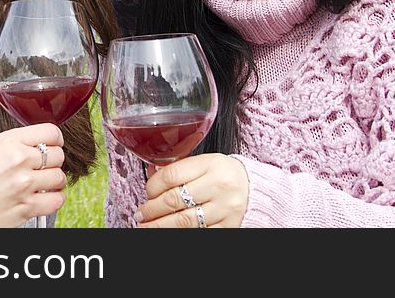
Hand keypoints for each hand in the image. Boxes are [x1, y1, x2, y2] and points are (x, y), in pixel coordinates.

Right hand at [0, 123, 65, 226]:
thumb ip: (15, 143)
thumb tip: (39, 143)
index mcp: (9, 142)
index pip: (50, 132)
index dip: (55, 140)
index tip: (53, 145)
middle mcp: (19, 160)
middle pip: (58, 155)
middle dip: (52, 162)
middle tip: (42, 169)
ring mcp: (24, 184)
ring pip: (59, 177)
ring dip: (53, 182)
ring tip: (41, 184)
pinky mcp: (27, 207)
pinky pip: (57, 200)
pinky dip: (54, 200)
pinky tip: (43, 198)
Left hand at [134, 153, 248, 227]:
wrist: (254, 188)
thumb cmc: (224, 174)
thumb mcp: (204, 162)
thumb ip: (179, 168)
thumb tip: (151, 175)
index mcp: (211, 164)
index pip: (171, 175)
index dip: (152, 186)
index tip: (146, 192)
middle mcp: (219, 185)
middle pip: (174, 200)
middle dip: (152, 209)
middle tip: (141, 214)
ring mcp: (224, 208)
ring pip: (184, 221)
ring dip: (160, 225)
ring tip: (146, 226)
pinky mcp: (228, 226)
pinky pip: (199, 233)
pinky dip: (180, 233)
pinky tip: (169, 231)